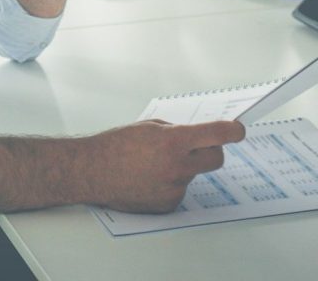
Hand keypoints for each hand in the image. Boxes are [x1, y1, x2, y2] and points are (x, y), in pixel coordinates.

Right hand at [79, 120, 245, 212]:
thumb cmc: (114, 145)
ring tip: (153, 164)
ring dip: (182, 167)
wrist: (93, 171)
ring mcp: (175, 188)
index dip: (231, 131)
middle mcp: (178, 167)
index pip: (215, 135)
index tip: (238, 130)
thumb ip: (174, 131)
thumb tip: (195, 136)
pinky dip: (170, 183)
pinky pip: (180, 189)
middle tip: (199, 145)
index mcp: (173, 142)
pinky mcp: (169, 204)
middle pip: (215, 159)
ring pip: (193, 173)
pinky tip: (149, 178)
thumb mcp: (147, 127)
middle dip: (211, 150)